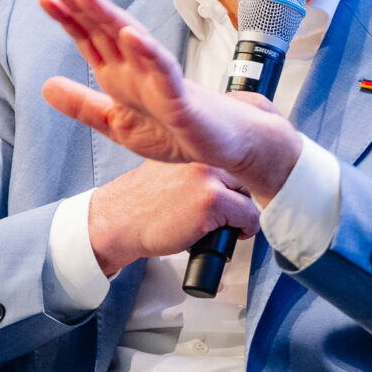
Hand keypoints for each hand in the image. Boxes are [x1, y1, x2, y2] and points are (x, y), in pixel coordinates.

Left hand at [35, 0, 303, 202]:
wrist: (224, 148)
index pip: (91, 40)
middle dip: (82, 6)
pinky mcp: (182, 97)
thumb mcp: (117, 124)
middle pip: (107, 31)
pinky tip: (132, 35)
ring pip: (133, 41)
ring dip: (110, 17)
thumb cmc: (176, 132)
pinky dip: (149, 52)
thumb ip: (83, 106)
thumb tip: (45, 85)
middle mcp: (139, 69)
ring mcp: (161, 79)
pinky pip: (165, 71)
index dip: (68, 19)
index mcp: (121, 75)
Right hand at [86, 160, 261, 278]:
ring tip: (219, 220)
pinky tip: (218, 231)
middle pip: (250, 172)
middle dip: (241, 192)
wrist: (119, 221)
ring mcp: (209, 175)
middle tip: (225, 207)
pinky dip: (242, 230)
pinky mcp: (212, 200)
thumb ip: (202, 160)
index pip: (241, 146)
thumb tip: (238, 166)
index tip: (245, 180)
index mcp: (195, 139)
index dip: (243, 170)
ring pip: (252, 195)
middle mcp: (204, 151)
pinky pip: (249, 216)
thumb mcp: (173, 165)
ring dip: (242, 211)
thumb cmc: (145, 199)